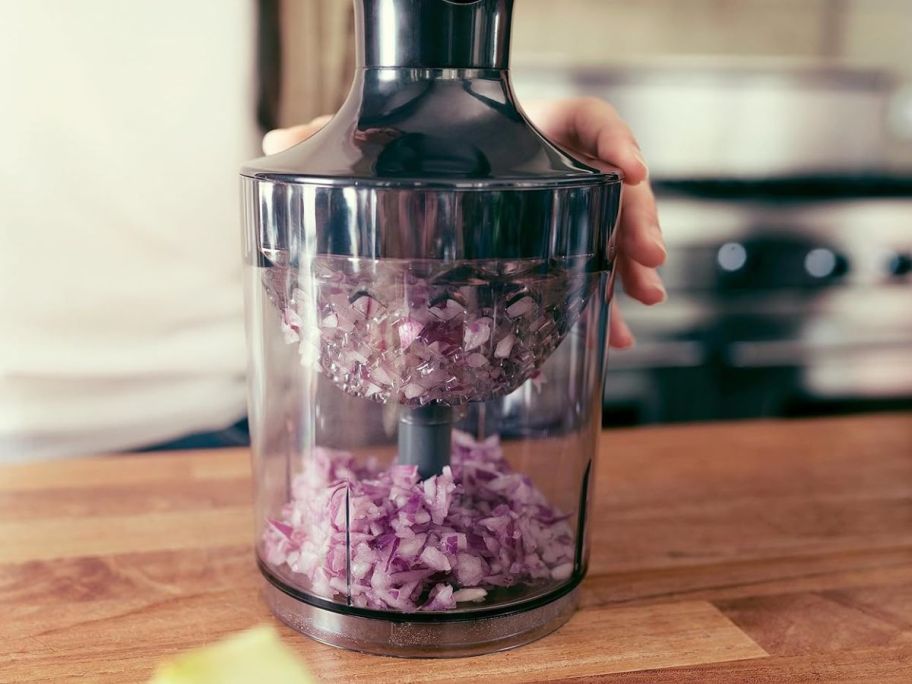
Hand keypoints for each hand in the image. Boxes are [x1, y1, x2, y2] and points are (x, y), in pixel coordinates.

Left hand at [262, 97, 665, 348]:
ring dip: (628, 267)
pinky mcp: (556, 250)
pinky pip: (588, 273)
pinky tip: (608, 338)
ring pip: (608, 234)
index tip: (632, 171)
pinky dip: (600, 304)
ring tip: (641, 302)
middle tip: (650, 260)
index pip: (584, 119)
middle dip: (637, 220)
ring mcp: (558, 213)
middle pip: (611, 185)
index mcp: (520, 134)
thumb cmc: (409, 166)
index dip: (614, 139)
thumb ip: (339, 146)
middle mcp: (549, 170)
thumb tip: (277, 146)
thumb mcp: (379, 155)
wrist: (423, 190)